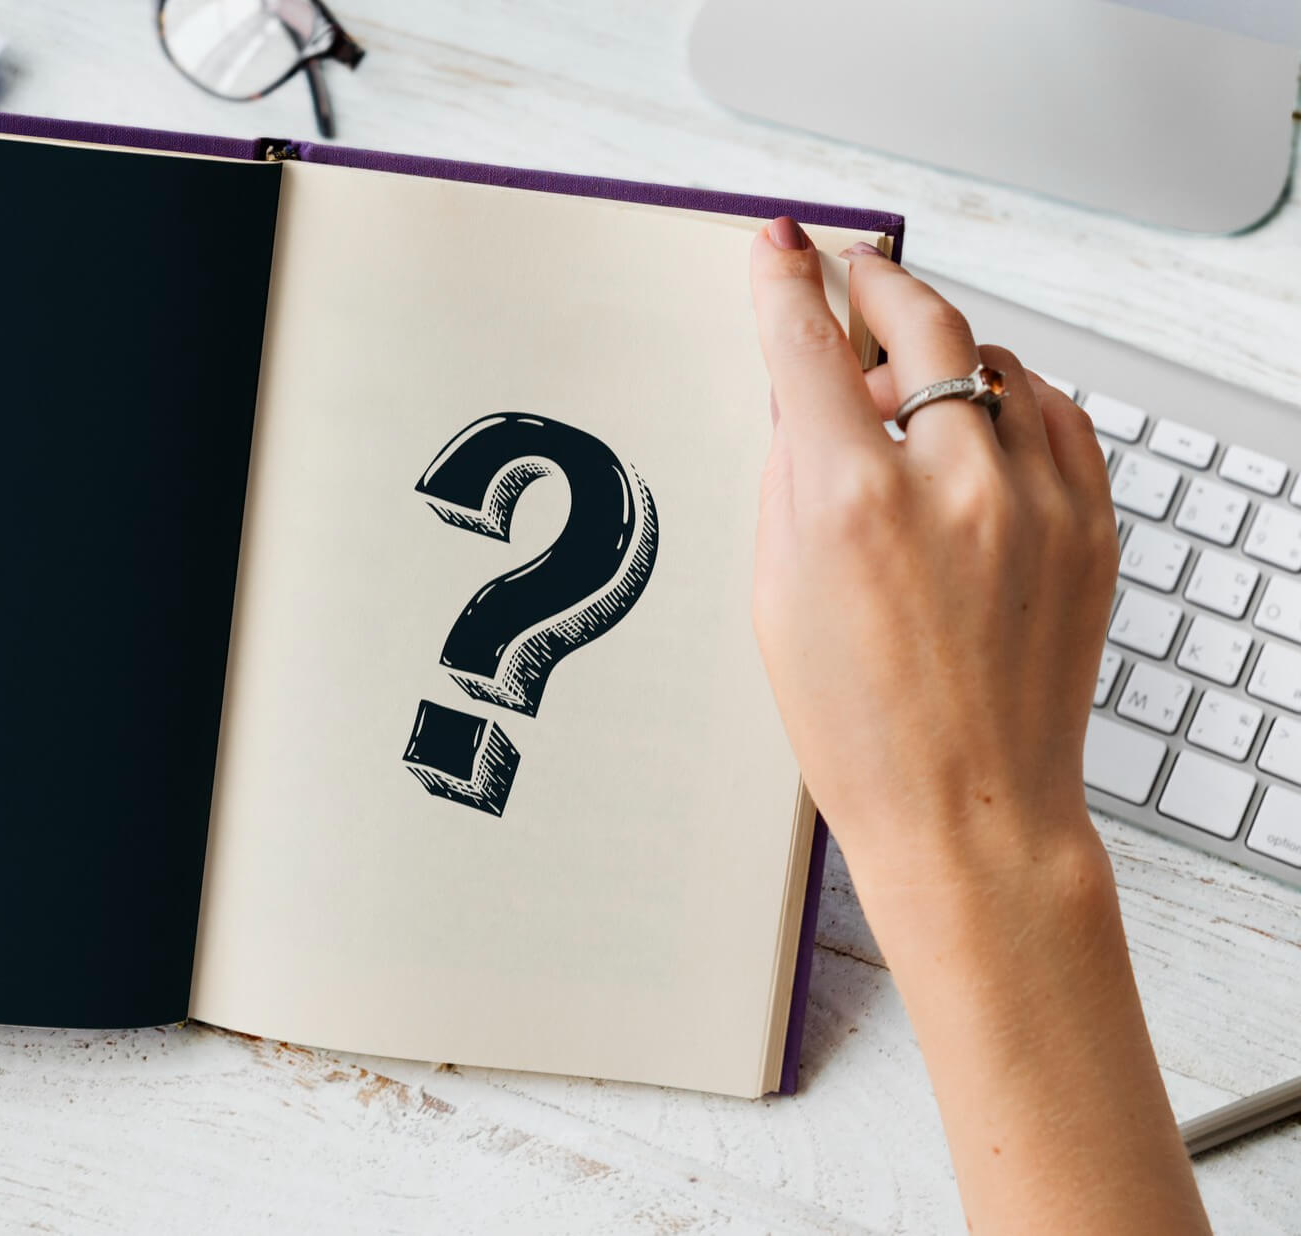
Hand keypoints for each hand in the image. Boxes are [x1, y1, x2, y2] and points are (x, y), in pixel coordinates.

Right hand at [748, 221, 1117, 895]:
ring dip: (947, 354)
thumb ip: (791, 476)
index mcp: (851, 506)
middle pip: (920, 322)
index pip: (810, 344)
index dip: (787, 280)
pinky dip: (1014, 401)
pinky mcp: (1093, 526)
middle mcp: (955, 487)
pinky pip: (1056, 415)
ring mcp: (1038, 503)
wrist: (971, 808)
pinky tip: (983, 423)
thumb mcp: (779, 592)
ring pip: (996, 363)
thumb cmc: (863, 726)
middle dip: (876, 281)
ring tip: (912, 383)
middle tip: (852, 269)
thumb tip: (805, 393)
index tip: (781, 245)